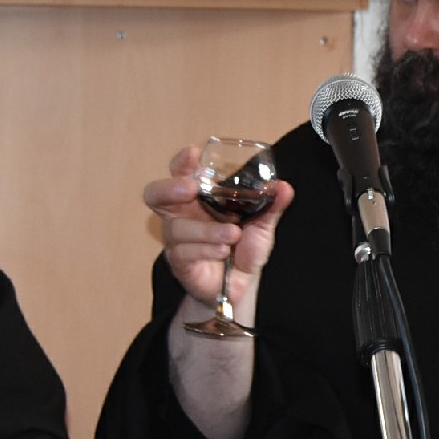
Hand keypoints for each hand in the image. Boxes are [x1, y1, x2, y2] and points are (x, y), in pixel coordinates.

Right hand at [142, 146, 294, 315]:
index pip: (180, 172)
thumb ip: (271, 205)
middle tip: (191, 189)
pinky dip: (205, 249)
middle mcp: (181, 214)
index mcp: (198, 198)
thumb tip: (284, 187)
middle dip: (169, 188)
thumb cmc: (244, 247)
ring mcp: (177, 239)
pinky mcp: (179, 262)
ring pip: (177, 227)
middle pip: (155, 195)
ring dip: (206, 229)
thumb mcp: (262, 224)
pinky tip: (222, 251)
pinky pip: (183, 252)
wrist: (241, 284)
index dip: (182, 162)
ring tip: (233, 234)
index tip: (194, 154)